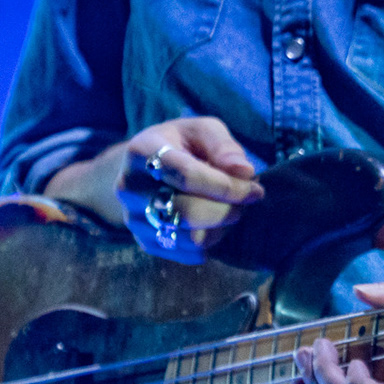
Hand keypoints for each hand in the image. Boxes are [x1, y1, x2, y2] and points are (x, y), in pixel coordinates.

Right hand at [43, 116, 263, 262]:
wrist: (147, 168)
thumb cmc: (181, 145)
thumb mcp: (201, 130)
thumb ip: (224, 146)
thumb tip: (244, 172)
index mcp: (142, 153)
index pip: (188, 176)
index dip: (227, 186)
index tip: (254, 188)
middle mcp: (130, 188)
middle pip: (188, 212)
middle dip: (227, 209)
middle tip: (246, 201)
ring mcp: (134, 218)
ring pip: (190, 238)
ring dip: (221, 227)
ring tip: (229, 209)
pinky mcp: (145, 241)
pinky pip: (188, 253)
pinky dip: (210, 242)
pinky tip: (213, 223)